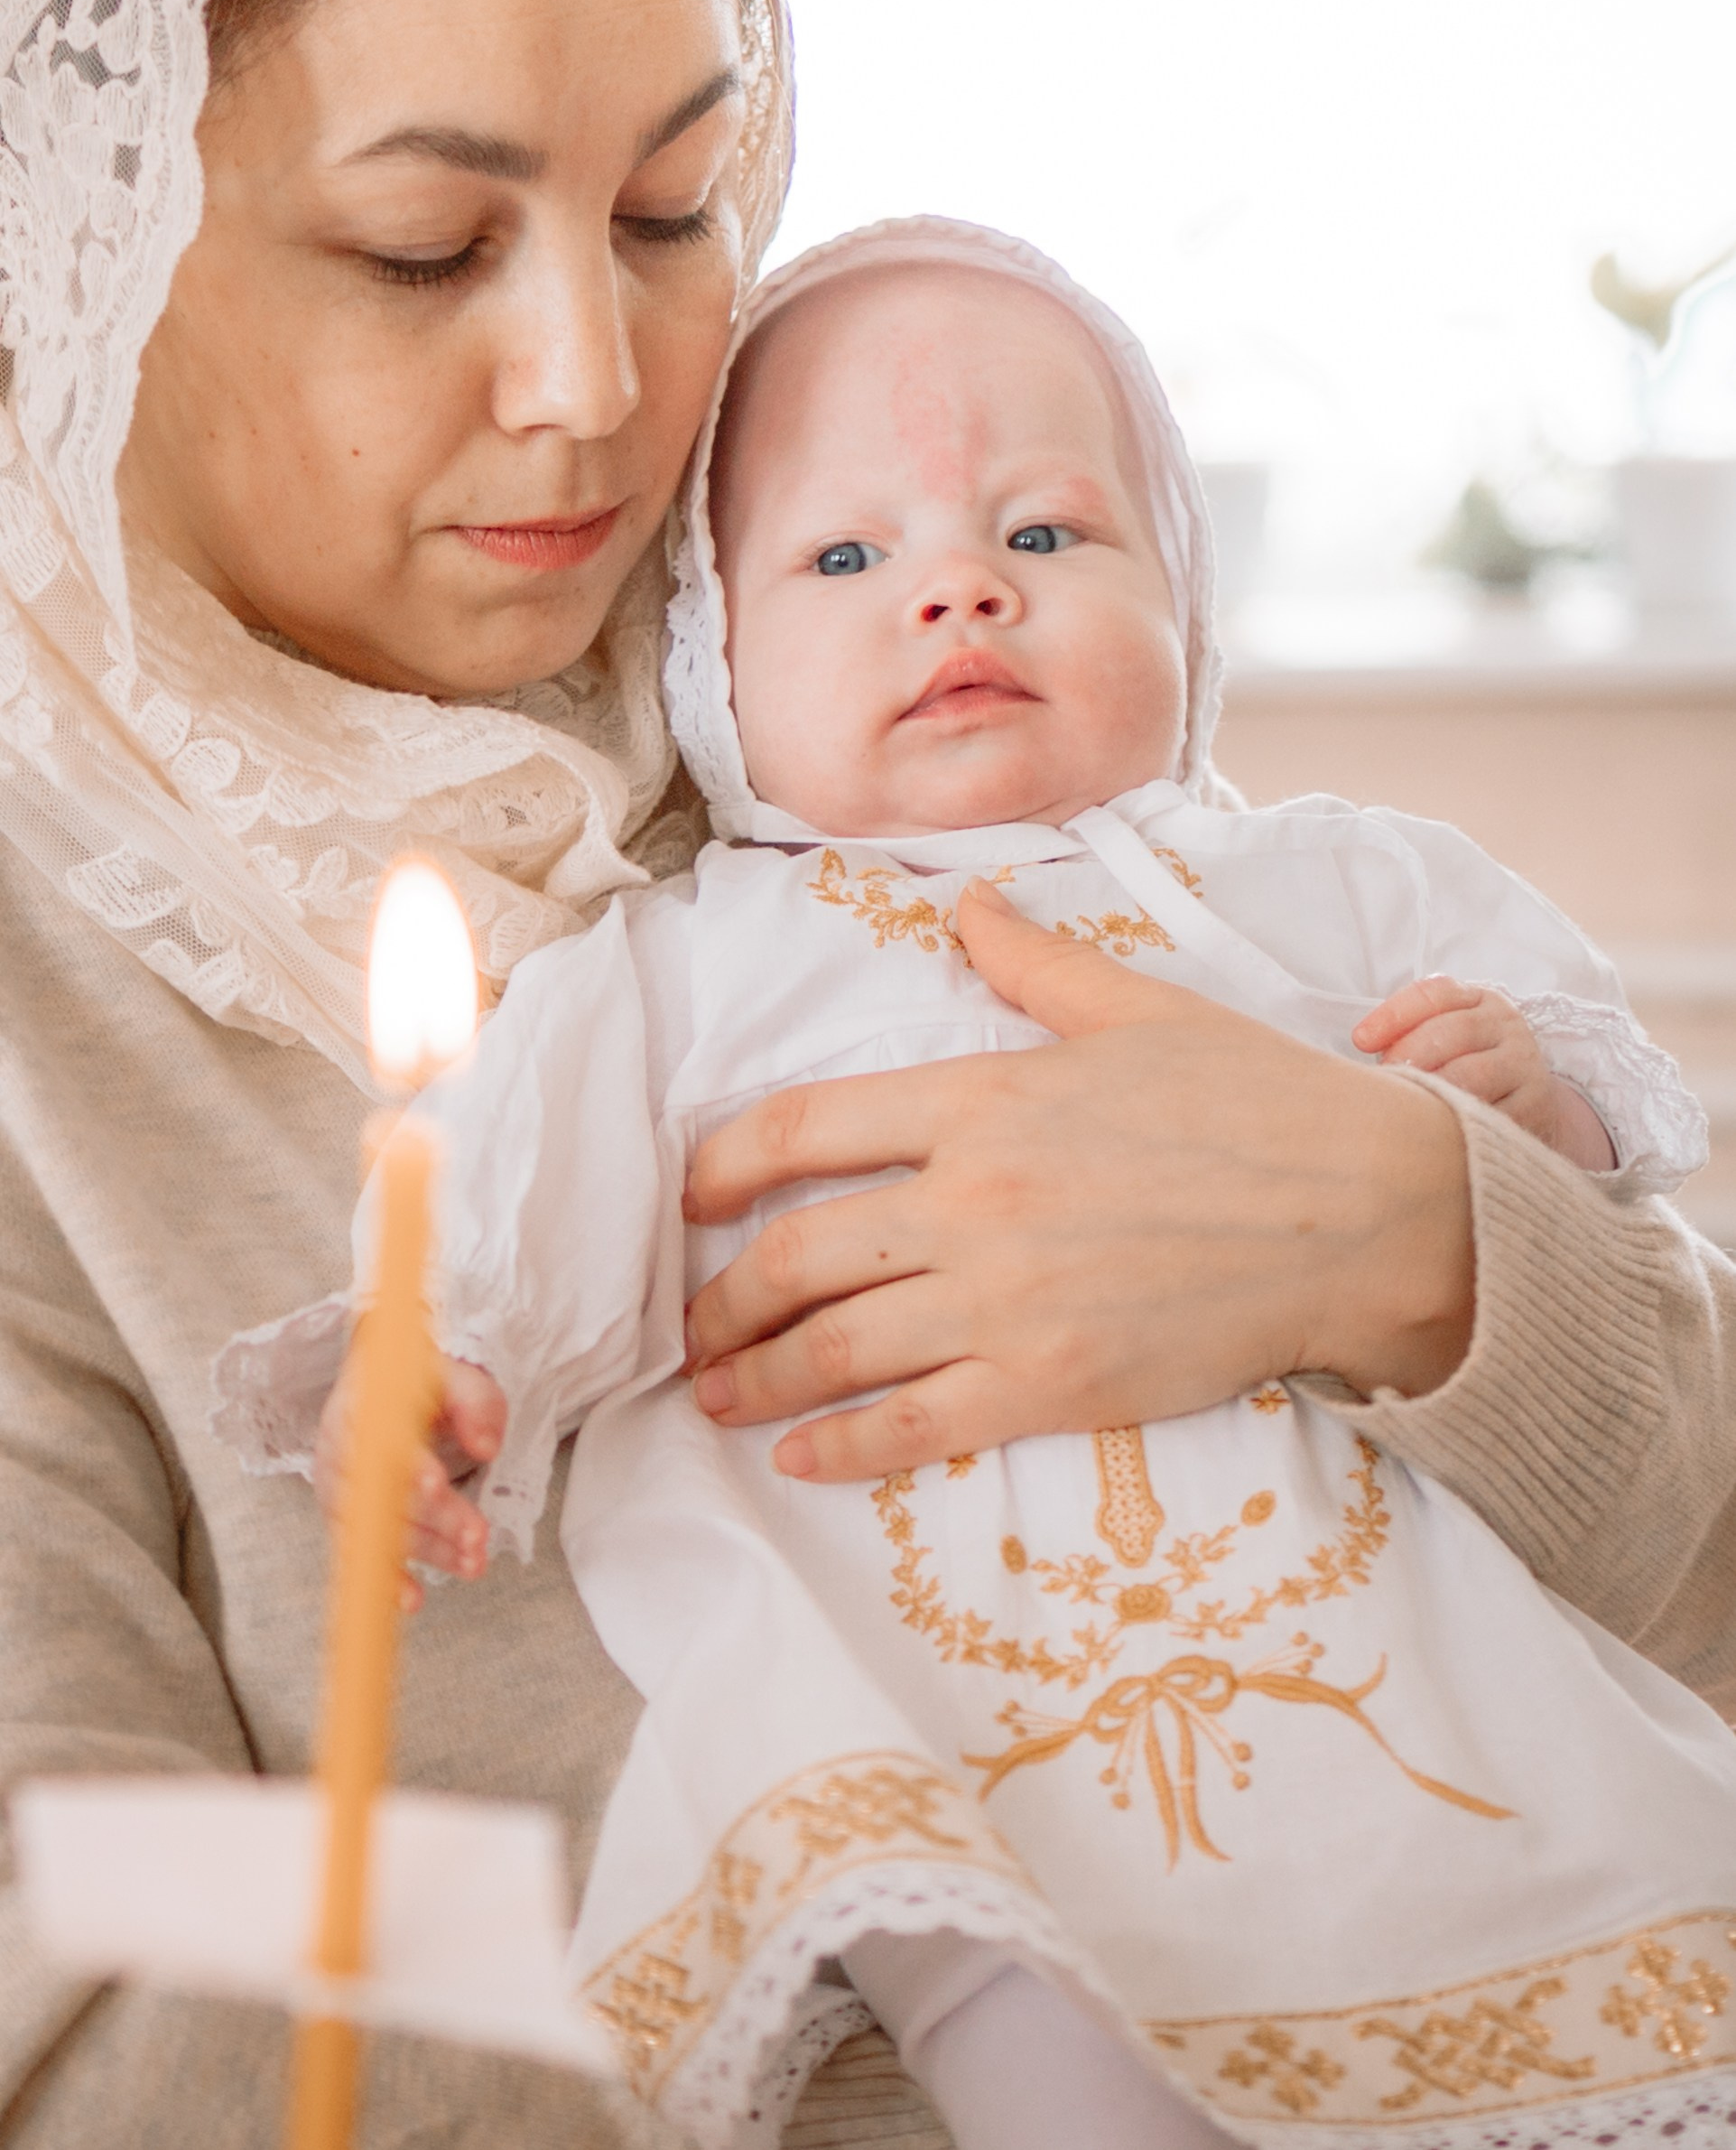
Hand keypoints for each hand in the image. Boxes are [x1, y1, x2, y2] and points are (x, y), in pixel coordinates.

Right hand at [313, 1353, 504, 1610]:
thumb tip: (486, 1448)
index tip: (438, 1483)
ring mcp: (338, 1486)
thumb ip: (474, 1405)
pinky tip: (412, 1599)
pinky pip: (362, 1551)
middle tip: (478, 1536)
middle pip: (384, 1489)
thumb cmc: (426, 1385)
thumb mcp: (457, 1378)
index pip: (383, 1436)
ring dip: (427, 1550)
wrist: (386, 1393)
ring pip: (380, 1525)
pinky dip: (387, 1576)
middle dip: (435, 1517)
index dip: (408, 1462)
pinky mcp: (346, 1517)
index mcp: (363, 1403)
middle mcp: (341, 1447)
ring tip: (474, 1563)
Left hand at [682, 879, 1474, 1482]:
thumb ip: (1031, 963)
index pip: (803, 1128)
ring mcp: (1007, 1301)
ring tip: (715, 1397)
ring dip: (756, 1379)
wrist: (1367, 1212)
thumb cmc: (1259, 1101)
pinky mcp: (1050, 1387)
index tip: (691, 1197)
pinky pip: (911, 1425)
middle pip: (798, 1255)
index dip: (722, 1166)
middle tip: (690, 1327)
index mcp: (983, 1099)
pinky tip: (801, 1457)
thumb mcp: (1137, 1007)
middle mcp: (973, 1200)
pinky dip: (840, 1446)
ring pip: (835, 1350)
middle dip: (722, 1299)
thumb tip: (969, 908)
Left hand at [1354, 977, 1613, 1170]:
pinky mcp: (1534, 1107)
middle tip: (1383, 1080)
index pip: (1434, 994)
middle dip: (1409, 1055)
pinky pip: (1492, 1116)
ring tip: (1404, 1106)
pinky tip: (1434, 1130)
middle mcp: (1506, 1026)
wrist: (1529, 1102)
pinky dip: (1458, 1123)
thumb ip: (1409, 1031)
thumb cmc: (1467, 1064)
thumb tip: (1364, 1044)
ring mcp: (1524, 1065)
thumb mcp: (1444, 1036)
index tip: (1359, 1040)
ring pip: (1472, 1075)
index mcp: (1479, 1000)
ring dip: (1431, 1091)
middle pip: (1453, 1032)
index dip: (1393, 1015)